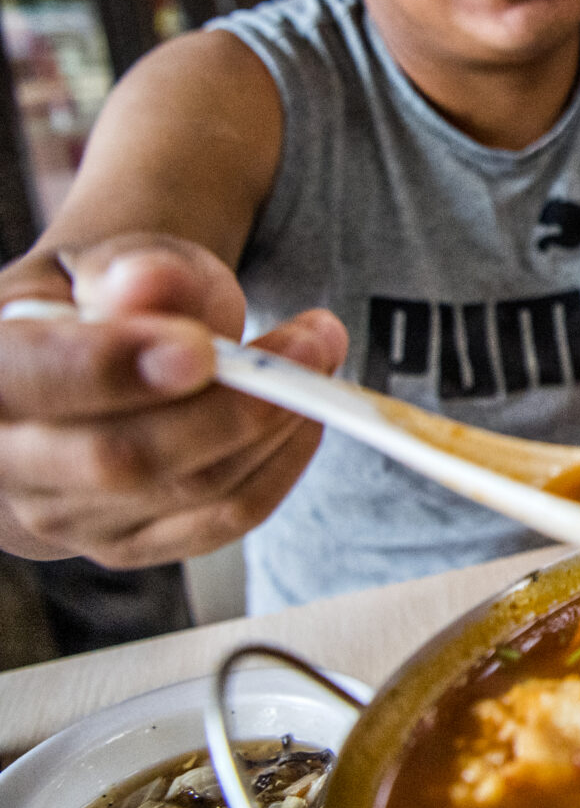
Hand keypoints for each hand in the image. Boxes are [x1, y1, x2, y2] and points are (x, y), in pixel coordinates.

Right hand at [0, 235, 347, 566]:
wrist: (88, 367)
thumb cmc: (98, 304)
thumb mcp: (107, 261)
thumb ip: (132, 267)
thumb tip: (148, 283)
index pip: (36, 378)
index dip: (118, 367)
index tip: (202, 349)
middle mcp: (7, 461)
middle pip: (124, 458)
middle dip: (236, 402)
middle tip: (314, 339)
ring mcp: (65, 516)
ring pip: (190, 490)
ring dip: (278, 422)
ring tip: (321, 351)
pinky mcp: (128, 546)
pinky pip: (224, 519)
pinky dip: (283, 463)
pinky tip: (304, 413)